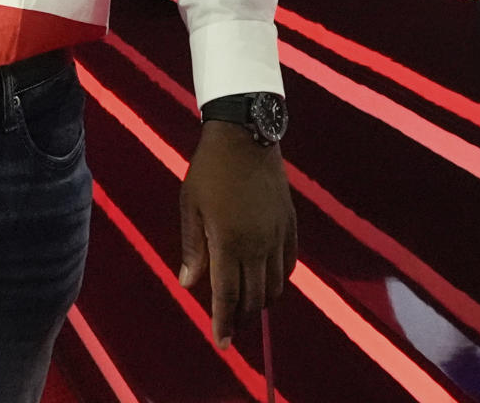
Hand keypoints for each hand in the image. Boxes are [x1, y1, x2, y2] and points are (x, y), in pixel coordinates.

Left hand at [178, 120, 295, 348]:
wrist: (246, 135)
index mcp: (229, 242)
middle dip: (242, 319)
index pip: (228, 295)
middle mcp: (257, 245)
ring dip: (262, 303)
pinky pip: (290, 263)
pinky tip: (269, 282)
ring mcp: (277, 235)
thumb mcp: (190, 205)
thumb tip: (190, 284)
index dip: (224, 322)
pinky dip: (280, 280)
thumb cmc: (209, 170)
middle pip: (254, 297)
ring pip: (276, 285)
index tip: (221, 343)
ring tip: (248, 308)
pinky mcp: (290, 224)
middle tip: (232, 328)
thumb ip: (193, 247)